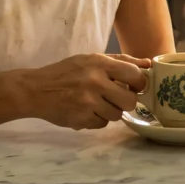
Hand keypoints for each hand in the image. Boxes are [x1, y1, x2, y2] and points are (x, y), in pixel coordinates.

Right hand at [27, 53, 150, 129]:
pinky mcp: (81, 119)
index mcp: (99, 63)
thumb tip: (148, 64)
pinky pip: (102, 124)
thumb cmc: (66, 72)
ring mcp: (88, 102)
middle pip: (130, 100)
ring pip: (117, 115)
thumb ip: (120, 60)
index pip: (134, 74)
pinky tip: (86, 111)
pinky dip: (97, 119)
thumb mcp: (90, 59)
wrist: (35, 90)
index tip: (135, 86)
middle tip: (117, 98)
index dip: (140, 83)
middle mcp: (95, 81)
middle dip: (126, 101)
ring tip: (97, 103)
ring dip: (110, 111)